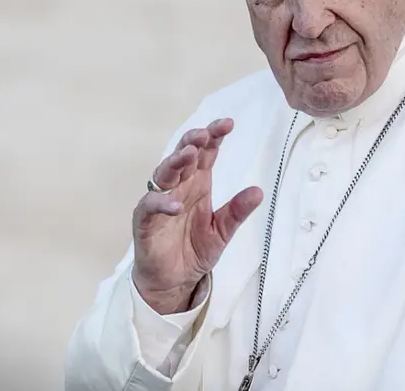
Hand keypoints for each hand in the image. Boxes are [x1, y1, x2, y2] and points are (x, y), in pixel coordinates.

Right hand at [131, 118, 263, 313]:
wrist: (174, 281)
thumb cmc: (194, 250)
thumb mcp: (222, 231)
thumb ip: (237, 211)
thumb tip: (258, 192)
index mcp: (198, 183)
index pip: (206, 153)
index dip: (214, 136)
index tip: (228, 124)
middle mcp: (178, 187)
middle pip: (183, 156)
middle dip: (192, 142)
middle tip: (204, 134)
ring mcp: (160, 202)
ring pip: (164, 174)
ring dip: (175, 162)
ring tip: (189, 155)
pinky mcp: (145, 221)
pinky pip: (150, 207)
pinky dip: (161, 203)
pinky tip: (176, 204)